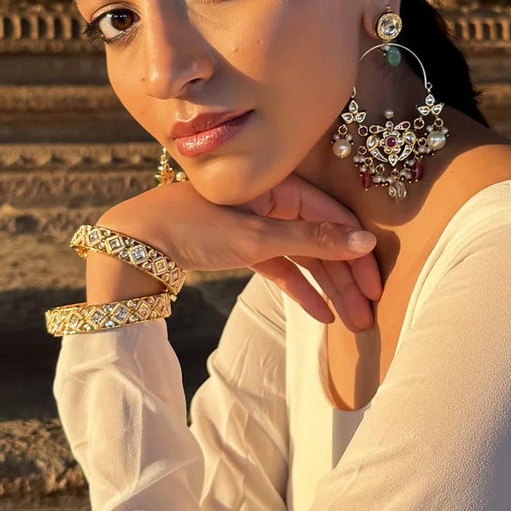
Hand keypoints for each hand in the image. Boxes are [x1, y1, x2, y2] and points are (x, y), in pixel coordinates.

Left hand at [93, 178, 381, 331]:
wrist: (134, 242)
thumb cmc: (192, 226)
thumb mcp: (257, 236)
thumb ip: (312, 241)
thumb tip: (365, 243)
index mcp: (279, 187)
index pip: (333, 219)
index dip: (357, 252)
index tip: (375, 285)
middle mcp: (273, 202)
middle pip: (322, 242)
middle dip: (346, 279)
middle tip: (368, 313)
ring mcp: (258, 225)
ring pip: (305, 259)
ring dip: (328, 290)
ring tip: (352, 323)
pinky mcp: (244, 247)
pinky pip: (281, 268)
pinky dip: (299, 290)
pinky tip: (320, 315)